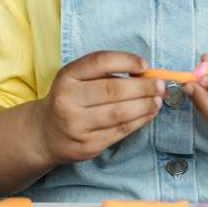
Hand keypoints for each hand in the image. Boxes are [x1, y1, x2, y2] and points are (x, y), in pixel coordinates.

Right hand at [34, 51, 164, 166]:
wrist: (46, 133)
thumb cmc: (70, 99)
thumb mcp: (77, 79)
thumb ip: (105, 72)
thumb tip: (145, 73)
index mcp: (66, 77)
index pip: (99, 62)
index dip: (125, 61)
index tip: (145, 65)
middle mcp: (68, 100)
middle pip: (113, 90)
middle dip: (143, 87)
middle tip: (161, 85)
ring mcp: (76, 125)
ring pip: (119, 113)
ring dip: (145, 105)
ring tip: (158, 100)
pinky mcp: (87, 145)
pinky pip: (120, 131)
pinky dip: (139, 121)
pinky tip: (148, 113)